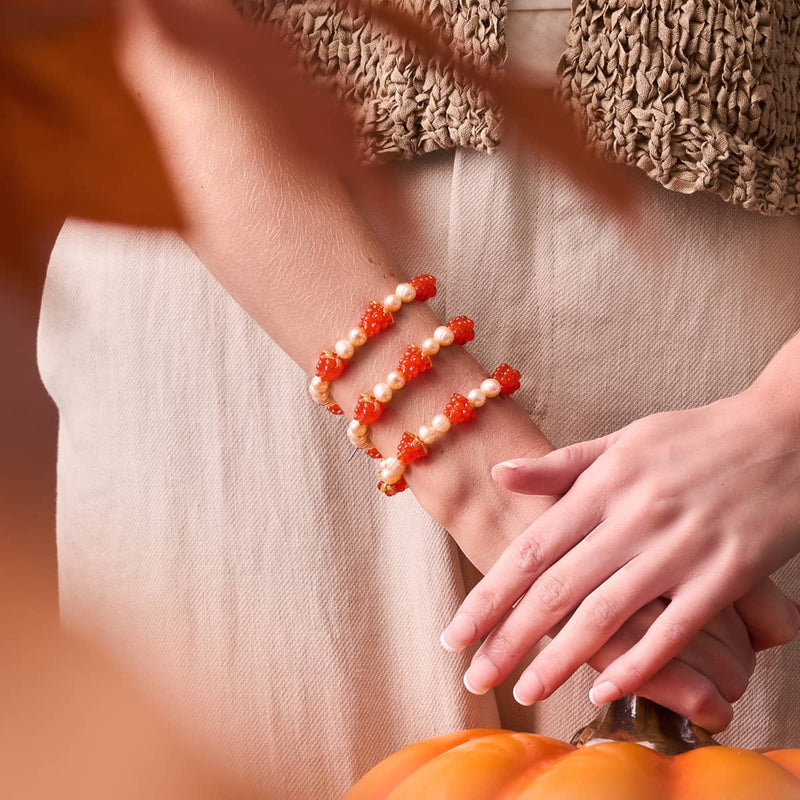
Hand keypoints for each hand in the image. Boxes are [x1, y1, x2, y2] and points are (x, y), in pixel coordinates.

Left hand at [441, 387, 799, 714]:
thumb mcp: (622, 440)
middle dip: (509, 639)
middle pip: (557, 589)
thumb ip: (560, 466)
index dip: (489, 596)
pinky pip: (676, 628)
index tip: (456, 634)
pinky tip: (605, 690)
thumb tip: (501, 474)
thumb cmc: (695, 437)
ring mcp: (679, 547)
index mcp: (602, 486)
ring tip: (524, 692)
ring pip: (607, 613)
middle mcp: (632, 518)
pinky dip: (640, 663)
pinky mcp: (725, 573)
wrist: (783, 431)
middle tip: (475, 678)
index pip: (531, 550)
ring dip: (561, 659)